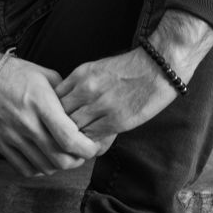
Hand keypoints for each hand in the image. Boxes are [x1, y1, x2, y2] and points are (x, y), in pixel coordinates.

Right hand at [0, 29, 104, 177]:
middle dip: (77, 160)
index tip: (93, 146)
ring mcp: (12, 137)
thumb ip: (65, 96)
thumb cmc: (13, 73)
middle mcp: (27, 123)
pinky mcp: (1, 145)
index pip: (69, 138)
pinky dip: (40, 169)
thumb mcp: (45, 75)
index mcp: (41, 103)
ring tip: (64, 154)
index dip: (87, 148)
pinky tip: (44, 158)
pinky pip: (25, 169)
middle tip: (81, 152)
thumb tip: (82, 112)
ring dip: (59, 165)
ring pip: (45, 167)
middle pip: (60, 159)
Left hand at [55, 10, 212, 139]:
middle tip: (63, 138)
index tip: (57, 122)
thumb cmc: (130, 68)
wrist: (158, 67)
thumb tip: (67, 104)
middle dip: (59, 128)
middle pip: (60, 116)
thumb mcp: (97, 69)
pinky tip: (91, 145)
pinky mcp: (116, 120)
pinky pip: (92, 138)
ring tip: (75, 144)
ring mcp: (100, 105)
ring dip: (74, 138)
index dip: (53, 113)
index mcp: (80, 74)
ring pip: (73, 130)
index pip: (54, 99)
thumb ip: (80, 85)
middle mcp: (86, 89)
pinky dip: (89, 144)